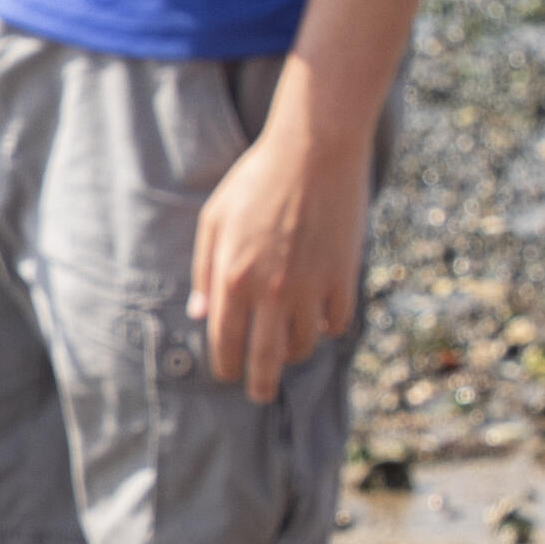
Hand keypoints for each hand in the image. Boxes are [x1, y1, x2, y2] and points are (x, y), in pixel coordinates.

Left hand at [188, 81, 373, 398]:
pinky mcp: (343, 278)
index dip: (226, 366)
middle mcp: (270, 291)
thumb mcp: (215, 219)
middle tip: (259, 394)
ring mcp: (310, 287)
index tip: (228, 374)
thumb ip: (205, 271)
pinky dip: (328, 327)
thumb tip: (201, 314)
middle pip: (265, 359)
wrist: (314, 149)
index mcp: (232, 278)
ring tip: (288, 346)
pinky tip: (320, 319)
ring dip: (294, 350)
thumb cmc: (257, 179)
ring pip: (304, 345)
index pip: (226, 342)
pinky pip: (336, 323)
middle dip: (260, 383)